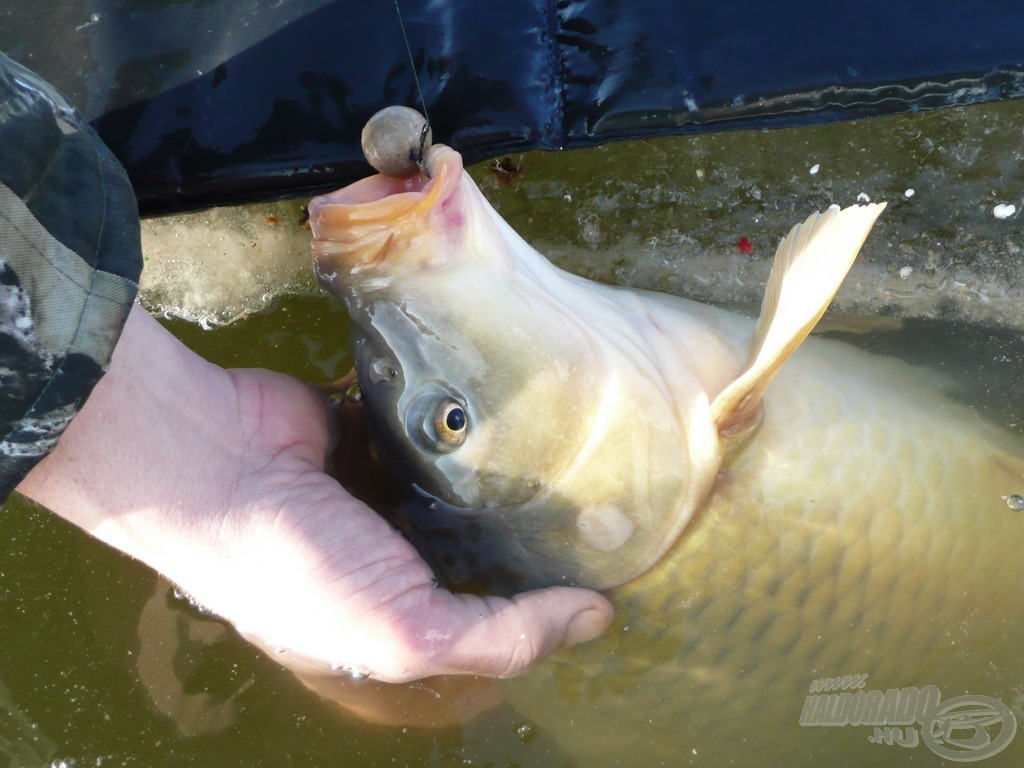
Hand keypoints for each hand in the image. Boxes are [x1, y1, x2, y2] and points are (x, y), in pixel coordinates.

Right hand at [17, 305, 611, 682]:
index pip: (492, 615)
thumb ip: (500, 637)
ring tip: (581, 448)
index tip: (608, 566)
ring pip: (471, 485)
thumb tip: (596, 621)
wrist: (212, 462)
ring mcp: (388, 490)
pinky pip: (443, 430)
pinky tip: (524, 412)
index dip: (546, 599)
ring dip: (510, 472)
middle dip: (536, 531)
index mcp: (398, 614)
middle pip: (486, 546)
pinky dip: (473, 425)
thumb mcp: (402, 632)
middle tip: (607, 500)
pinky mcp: (381, 431)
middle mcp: (397, 554)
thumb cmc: (295, 565)